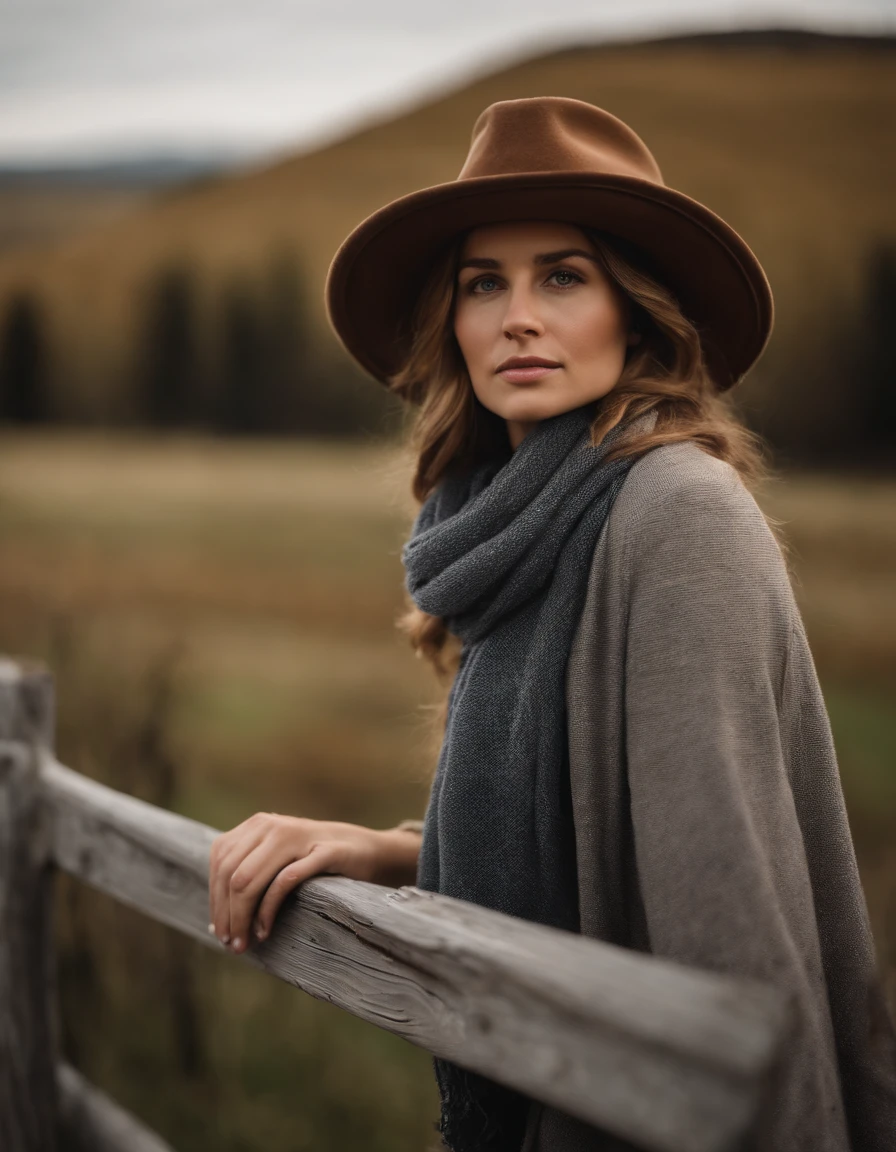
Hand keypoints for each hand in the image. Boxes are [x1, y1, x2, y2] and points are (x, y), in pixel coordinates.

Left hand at [208, 812, 383, 953]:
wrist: (366, 849)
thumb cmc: (317, 862)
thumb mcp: (277, 861)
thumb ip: (248, 879)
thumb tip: (215, 925)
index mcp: (257, 825)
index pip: (220, 862)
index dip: (215, 902)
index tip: (220, 934)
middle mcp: (273, 826)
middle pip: (232, 875)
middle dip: (228, 916)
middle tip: (233, 945)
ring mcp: (298, 836)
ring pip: (249, 879)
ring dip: (242, 918)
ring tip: (247, 942)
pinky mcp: (323, 852)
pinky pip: (284, 882)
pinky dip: (268, 911)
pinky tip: (266, 930)